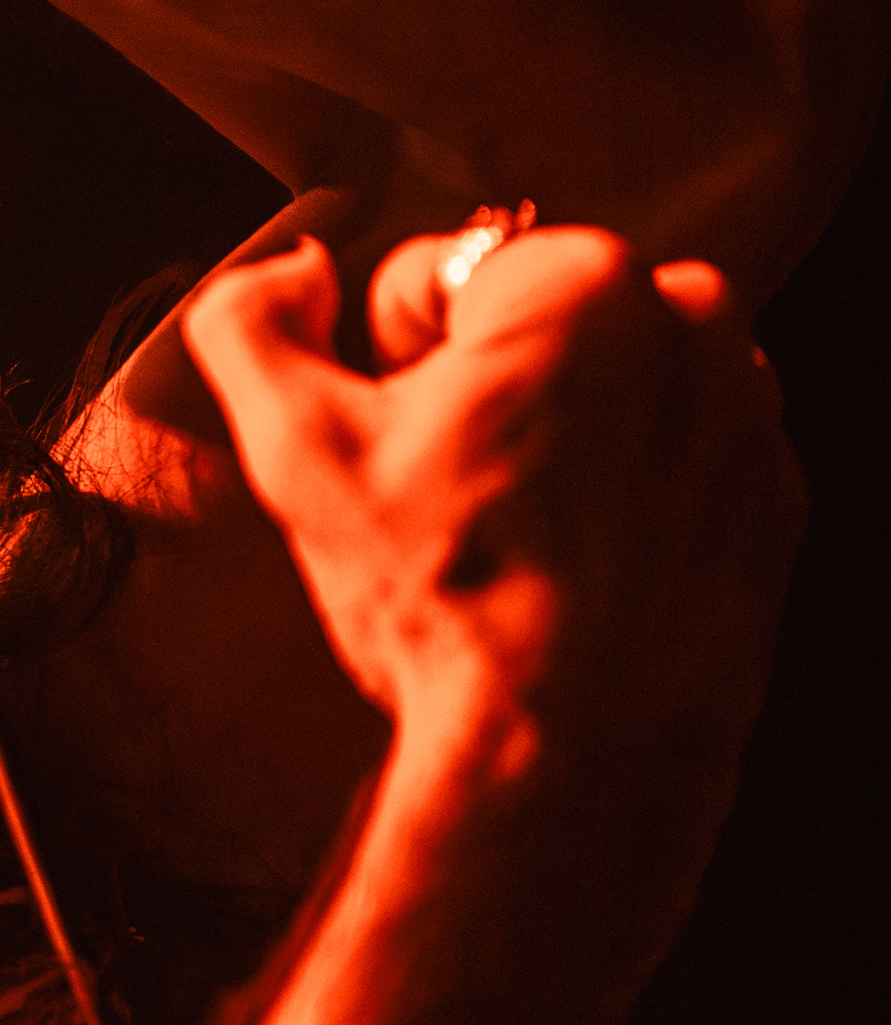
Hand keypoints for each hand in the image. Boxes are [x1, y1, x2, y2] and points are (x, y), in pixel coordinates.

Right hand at [180, 225, 802, 775]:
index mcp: (580, 282)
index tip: (406, 443)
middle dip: (490, 388)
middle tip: (455, 494)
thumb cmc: (450, 596)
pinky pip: (676, 455)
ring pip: (611, 383)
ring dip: (561, 432)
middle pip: (538, 322)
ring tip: (521, 535)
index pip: (440, 275)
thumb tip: (287, 274)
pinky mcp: (772, 497)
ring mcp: (747, 415)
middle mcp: (693, 325)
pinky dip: (626, 491)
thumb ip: (252, 323)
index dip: (393, 362)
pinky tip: (578, 564)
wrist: (576, 750)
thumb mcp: (298, 451)